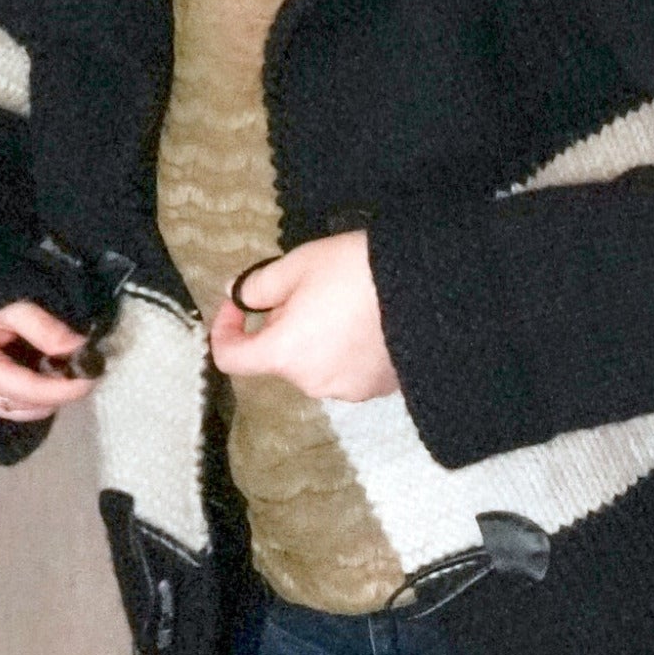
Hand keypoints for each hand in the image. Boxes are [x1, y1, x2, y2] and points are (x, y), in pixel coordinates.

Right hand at [0, 301, 95, 421]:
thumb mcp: (14, 306)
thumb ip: (43, 327)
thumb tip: (78, 348)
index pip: (26, 390)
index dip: (62, 389)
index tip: (92, 378)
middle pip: (30, 404)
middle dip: (60, 389)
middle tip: (84, 366)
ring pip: (28, 411)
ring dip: (51, 395)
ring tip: (63, 368)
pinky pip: (20, 410)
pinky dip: (39, 397)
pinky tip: (45, 375)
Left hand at [207, 232, 398, 401]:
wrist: (429, 289)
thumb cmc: (356, 272)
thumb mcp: (298, 264)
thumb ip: (258, 285)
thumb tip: (239, 295)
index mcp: (284, 354)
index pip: (230, 359)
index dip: (224, 329)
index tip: (238, 304)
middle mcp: (311, 382)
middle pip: (279, 357)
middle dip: (282, 325)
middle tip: (308, 287)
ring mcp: (347, 390)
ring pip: (314, 363)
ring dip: (315, 339)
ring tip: (344, 302)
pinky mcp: (377, 389)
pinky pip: (346, 370)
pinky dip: (346, 350)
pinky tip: (368, 321)